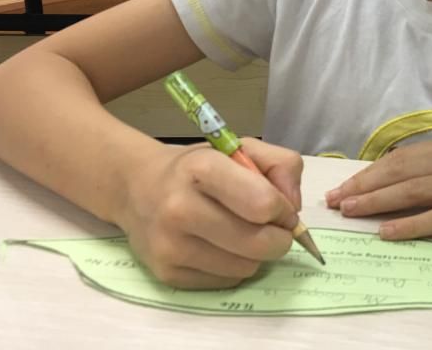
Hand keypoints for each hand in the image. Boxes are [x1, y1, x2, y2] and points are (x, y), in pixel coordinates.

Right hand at [116, 139, 302, 288]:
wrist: (137, 187)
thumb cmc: (198, 167)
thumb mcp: (240, 148)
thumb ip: (282, 165)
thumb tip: (294, 208)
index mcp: (202, 168)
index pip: (262, 203)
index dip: (283, 210)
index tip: (281, 209)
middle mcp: (180, 208)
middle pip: (258, 243)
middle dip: (279, 238)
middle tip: (273, 228)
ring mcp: (170, 245)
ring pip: (245, 267)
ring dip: (257, 255)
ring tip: (244, 234)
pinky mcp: (166, 274)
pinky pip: (226, 282)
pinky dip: (234, 268)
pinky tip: (221, 247)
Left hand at [325, 136, 431, 240]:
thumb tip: (424, 174)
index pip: (404, 157)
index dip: (372, 171)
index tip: (347, 182)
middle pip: (400, 172)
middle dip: (364, 186)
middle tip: (335, 200)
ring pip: (413, 191)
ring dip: (377, 202)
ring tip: (349, 212)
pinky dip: (412, 224)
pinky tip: (388, 232)